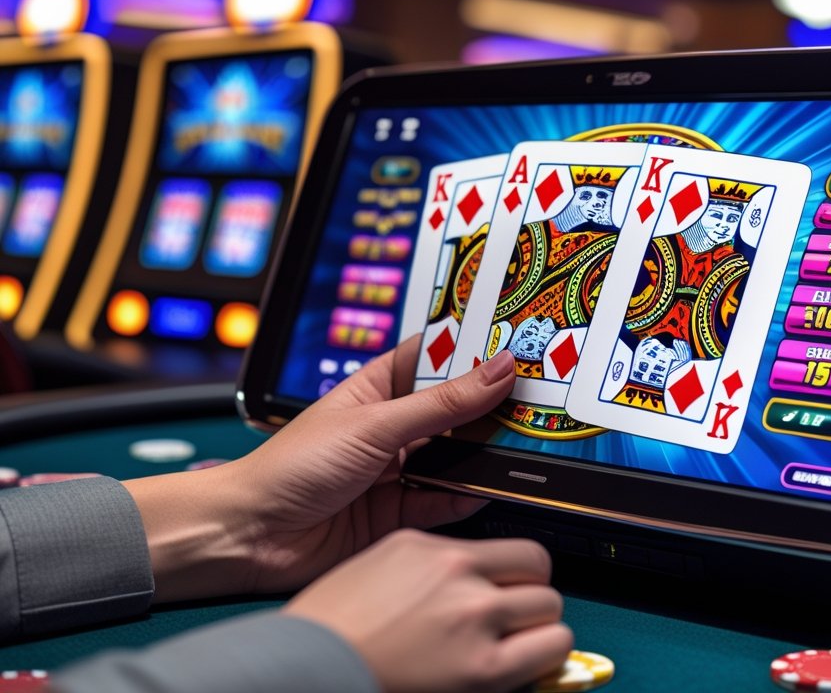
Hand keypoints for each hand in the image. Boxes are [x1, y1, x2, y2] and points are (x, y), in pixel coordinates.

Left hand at [125, 339, 516, 601]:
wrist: (249, 537)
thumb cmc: (289, 468)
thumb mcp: (375, 426)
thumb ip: (441, 404)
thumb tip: (495, 370)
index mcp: (378, 389)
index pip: (436, 358)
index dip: (474, 350)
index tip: (518, 342)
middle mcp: (391, 428)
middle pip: (454, 411)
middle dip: (489, 408)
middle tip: (533, 401)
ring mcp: (396, 471)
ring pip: (454, 458)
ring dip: (481, 455)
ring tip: (518, 446)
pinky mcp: (398, 512)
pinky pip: (444, 500)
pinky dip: (466, 497)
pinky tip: (486, 489)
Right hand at [285, 529, 571, 692]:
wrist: (304, 672)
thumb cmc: (330, 631)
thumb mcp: (380, 569)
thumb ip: (433, 566)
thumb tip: (472, 576)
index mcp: (429, 547)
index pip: (509, 544)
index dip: (518, 571)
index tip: (513, 586)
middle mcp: (456, 574)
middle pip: (538, 569)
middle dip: (531, 597)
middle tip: (514, 620)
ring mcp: (473, 617)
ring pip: (550, 608)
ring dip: (539, 628)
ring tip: (514, 647)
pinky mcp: (482, 666)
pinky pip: (552, 648)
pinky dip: (545, 657)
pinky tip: (519, 667)